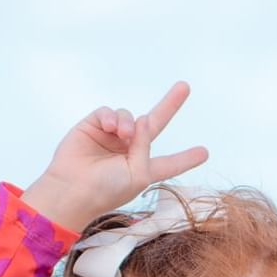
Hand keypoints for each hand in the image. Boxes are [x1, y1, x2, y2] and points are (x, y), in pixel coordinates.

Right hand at [22, 81, 209, 230]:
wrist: (72, 189)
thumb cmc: (106, 189)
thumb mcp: (138, 174)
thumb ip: (145, 146)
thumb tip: (143, 118)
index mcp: (143, 168)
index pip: (169, 162)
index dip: (185, 158)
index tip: (204, 153)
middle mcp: (129, 150)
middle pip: (154, 124)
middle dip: (169, 105)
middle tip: (185, 87)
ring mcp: (111, 137)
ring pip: (130, 116)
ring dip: (129, 122)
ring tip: (122, 134)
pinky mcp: (93, 126)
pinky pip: (109, 112)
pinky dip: (112, 117)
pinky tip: (110, 128)